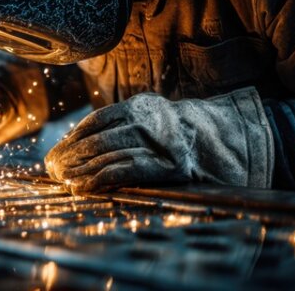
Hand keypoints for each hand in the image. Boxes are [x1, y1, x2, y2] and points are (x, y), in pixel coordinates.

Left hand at [44, 88, 272, 193]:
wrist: (242, 141)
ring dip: (79, 169)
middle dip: (70, 156)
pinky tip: (82, 188)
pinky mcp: (172, 165)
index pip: (97, 121)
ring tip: (61, 181)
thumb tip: (85, 149)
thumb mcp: (158, 123)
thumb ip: (128, 130)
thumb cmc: (192, 137)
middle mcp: (149, 119)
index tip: (55, 155)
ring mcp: (161, 141)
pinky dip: (99, 180)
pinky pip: (127, 171)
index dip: (72, 139)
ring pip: (107, 153)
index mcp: (143, 106)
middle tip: (52, 171)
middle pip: (97, 137)